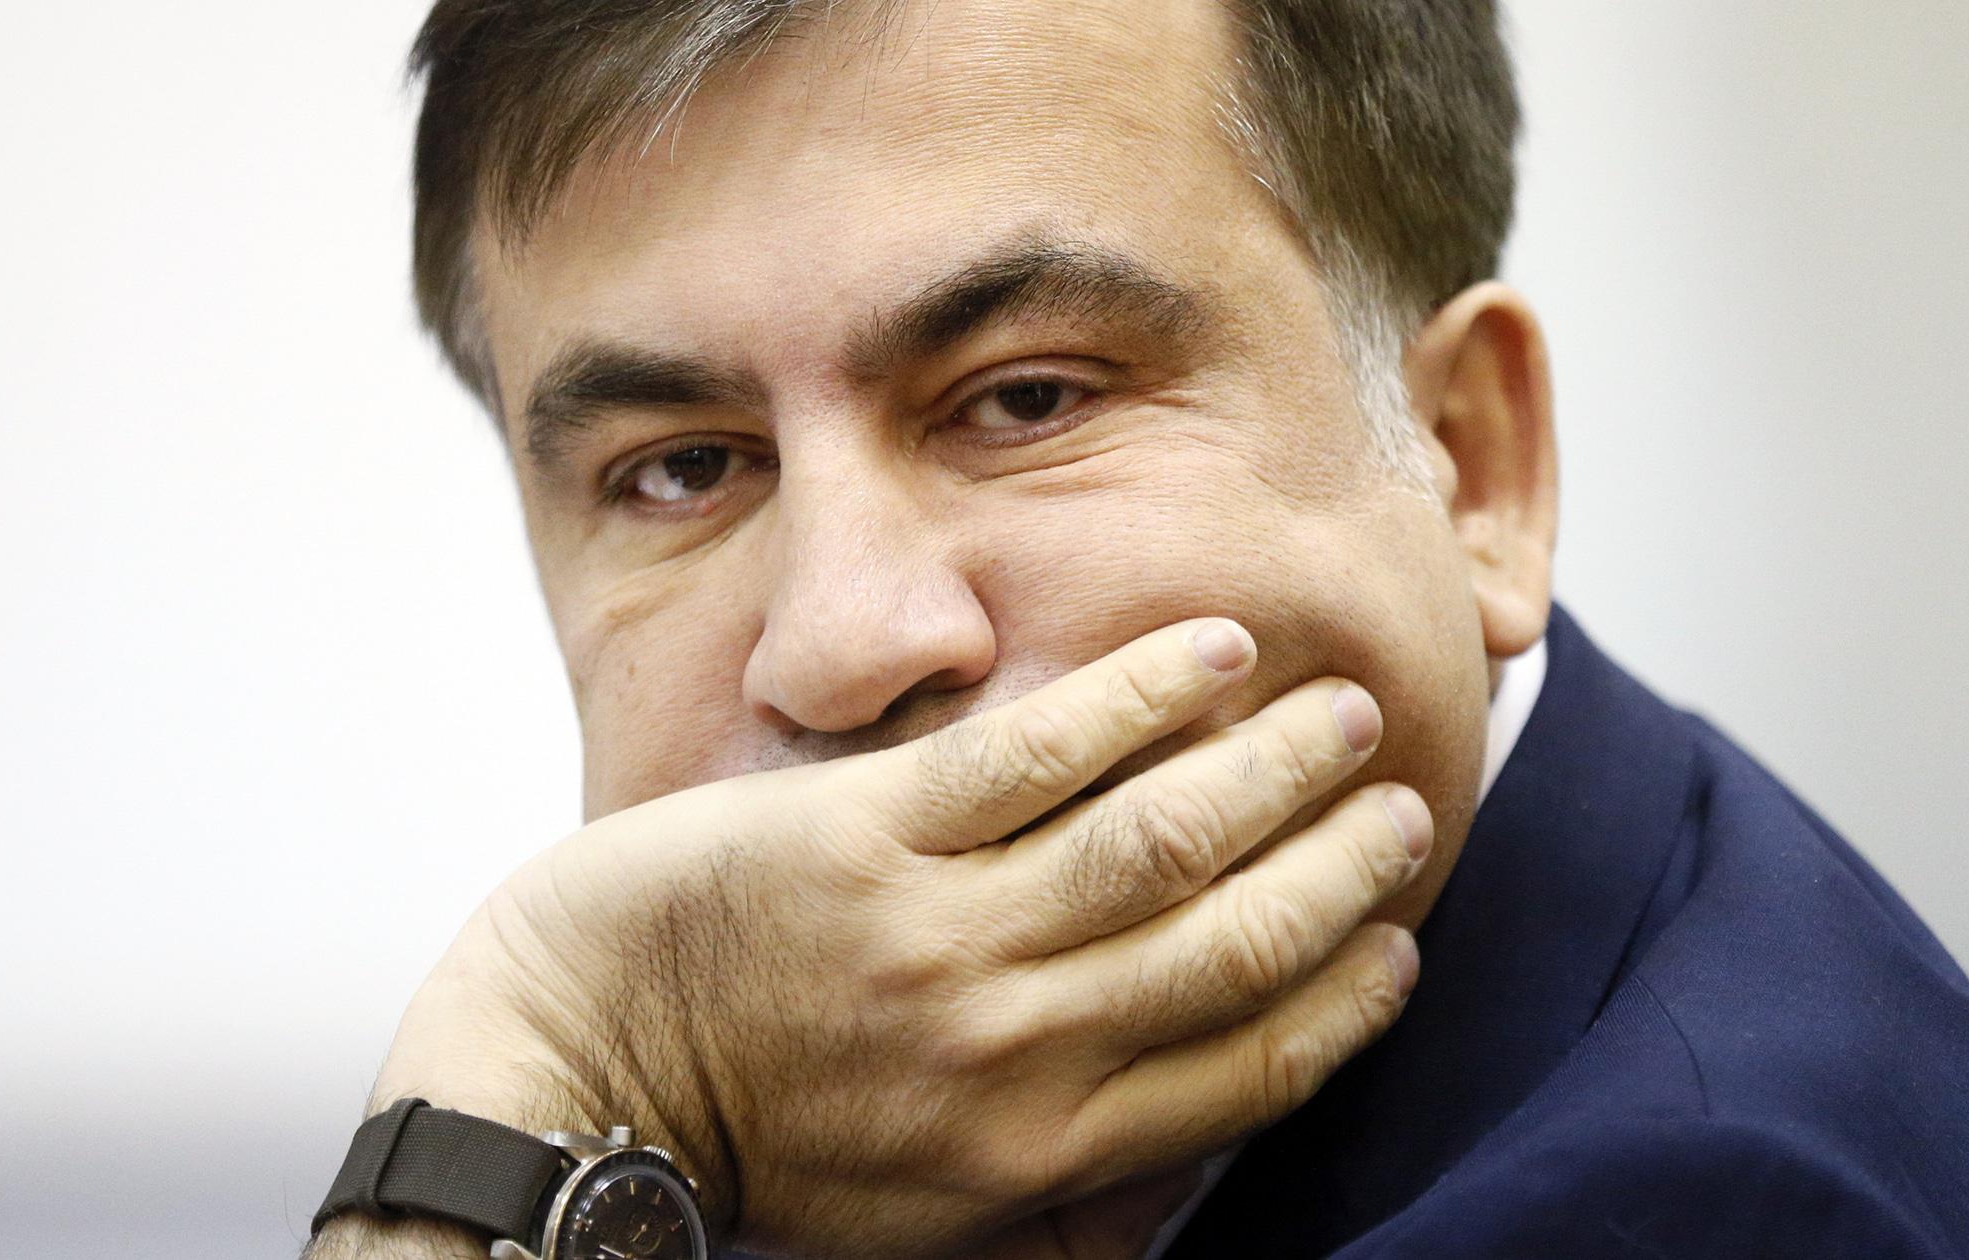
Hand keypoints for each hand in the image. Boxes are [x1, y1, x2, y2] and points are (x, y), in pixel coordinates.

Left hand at [356, 619, 1429, 1257]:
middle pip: (1235, 941)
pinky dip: (1141, 692)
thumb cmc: (754, 1144)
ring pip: (1159, 837)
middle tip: (1399, 798)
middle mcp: (1010, 1048)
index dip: (1347, 993)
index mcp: (1038, 1150)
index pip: (1252, 1066)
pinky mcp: (863, 835)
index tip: (1397, 938)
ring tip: (1335, 715)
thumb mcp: (921, 1217)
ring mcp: (938, 935)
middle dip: (1339, 865)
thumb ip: (1060, 1189)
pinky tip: (1214, 649)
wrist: (569, 1078)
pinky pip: (1038, 751)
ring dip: (1270, 769)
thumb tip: (1186, 1179)